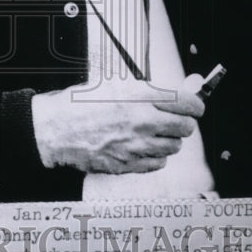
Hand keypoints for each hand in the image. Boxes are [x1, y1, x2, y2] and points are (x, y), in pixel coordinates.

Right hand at [31, 73, 205, 173]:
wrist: (55, 129)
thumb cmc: (81, 104)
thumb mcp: (116, 86)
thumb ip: (152, 90)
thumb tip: (185, 90)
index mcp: (139, 97)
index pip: (188, 103)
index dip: (196, 105)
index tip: (195, 107)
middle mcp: (141, 121)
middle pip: (186, 127)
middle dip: (182, 122)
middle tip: (172, 119)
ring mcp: (135, 146)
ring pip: (174, 147)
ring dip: (167, 140)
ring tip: (151, 133)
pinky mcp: (128, 164)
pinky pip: (158, 163)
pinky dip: (154, 156)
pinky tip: (141, 147)